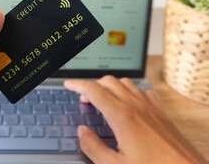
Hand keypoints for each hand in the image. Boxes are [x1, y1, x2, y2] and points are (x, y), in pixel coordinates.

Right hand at [64, 76, 207, 163]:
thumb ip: (93, 147)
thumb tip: (82, 132)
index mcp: (122, 117)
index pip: (93, 91)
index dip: (77, 85)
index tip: (69, 85)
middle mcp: (136, 107)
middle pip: (108, 82)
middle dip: (91, 85)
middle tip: (83, 98)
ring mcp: (150, 107)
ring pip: (125, 83)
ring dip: (109, 86)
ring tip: (102, 98)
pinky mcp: (161, 113)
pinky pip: (142, 91)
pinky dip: (129, 91)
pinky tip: (128, 102)